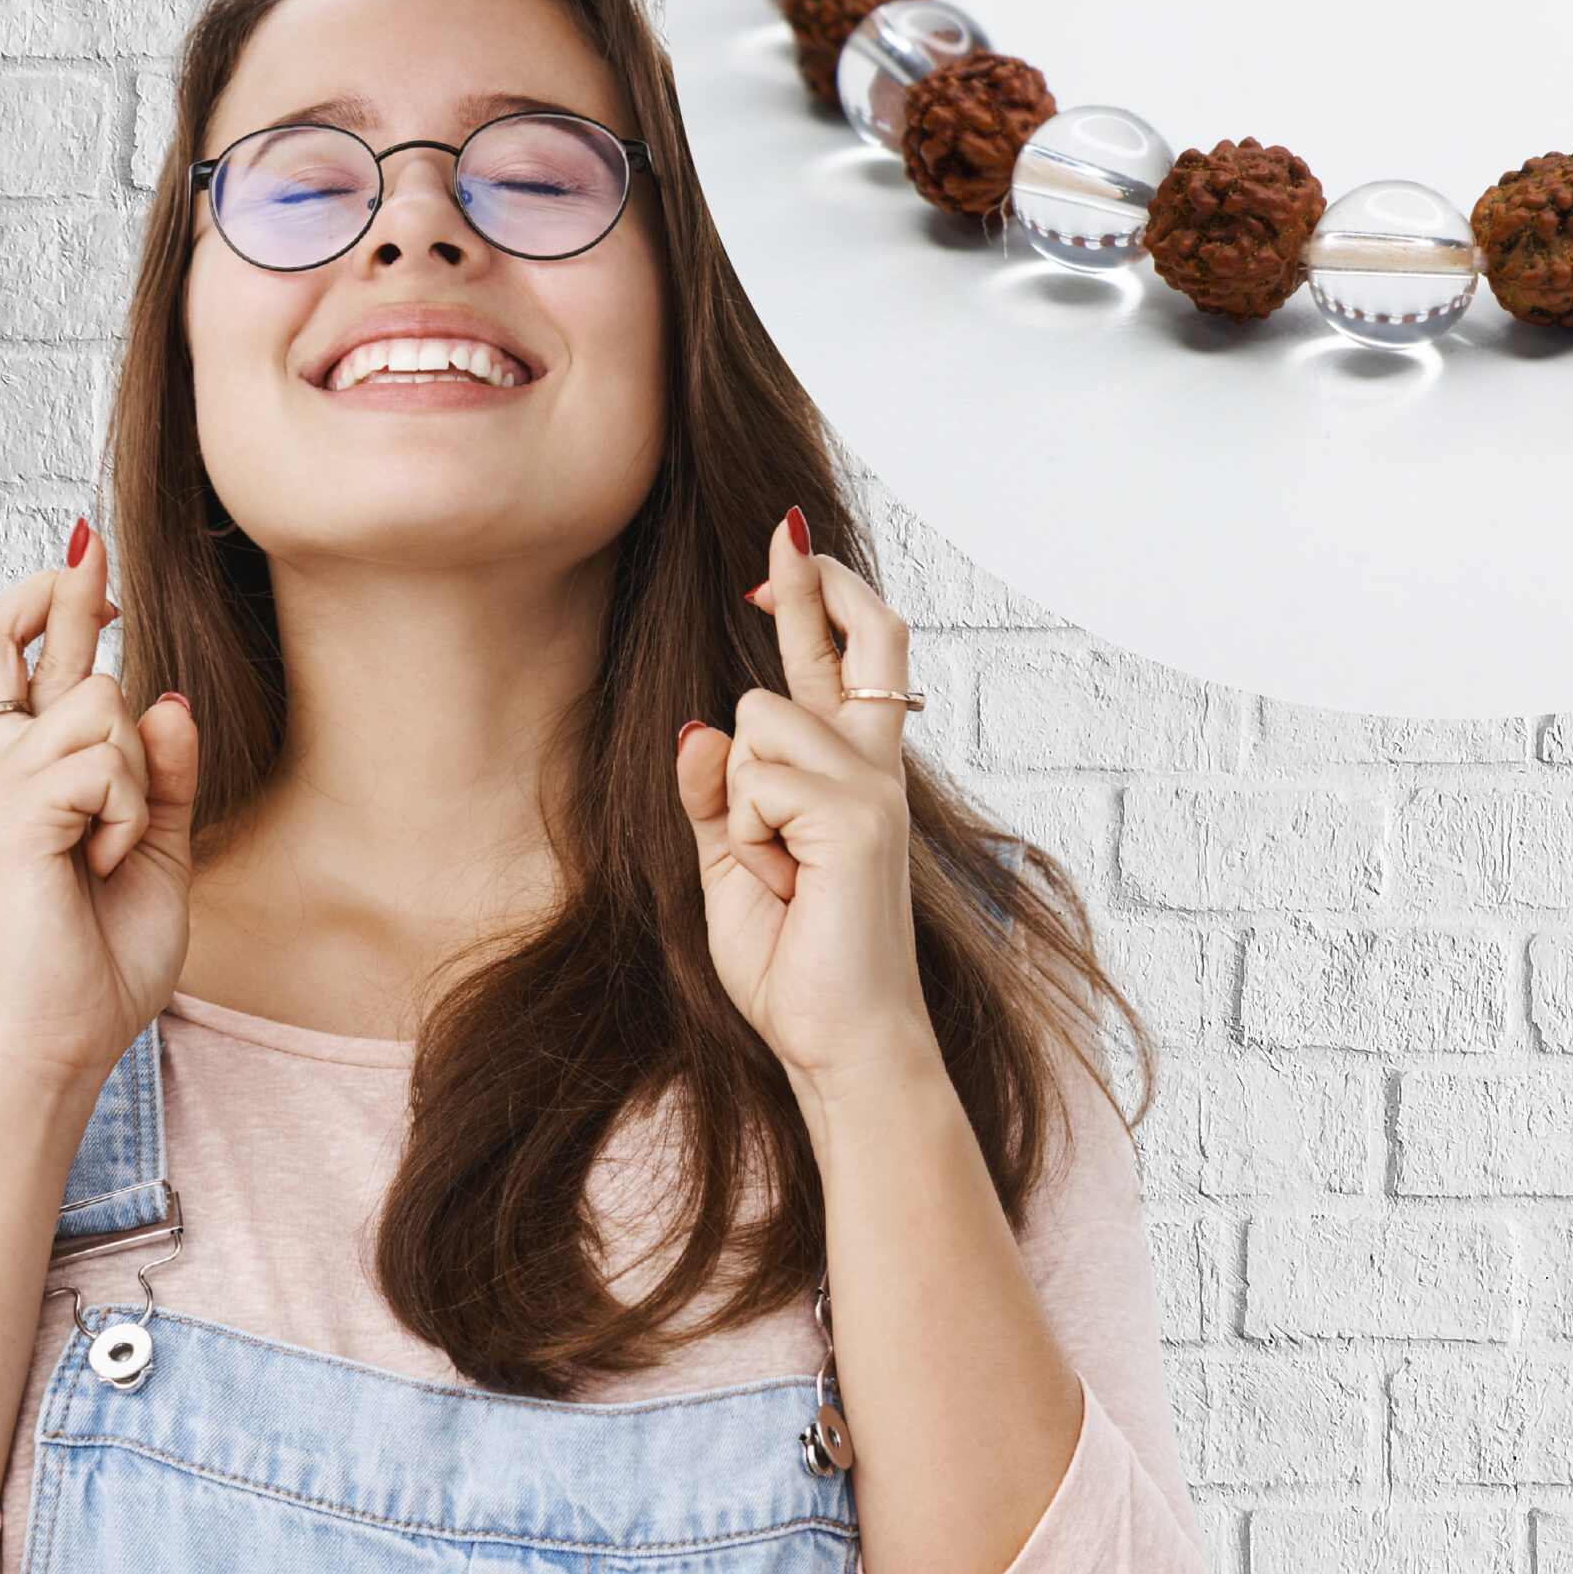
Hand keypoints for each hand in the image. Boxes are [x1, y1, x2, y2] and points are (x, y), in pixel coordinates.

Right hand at [0, 519, 198, 1105]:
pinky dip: (128, 817)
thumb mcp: (160, 848)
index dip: (48, 605)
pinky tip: (102, 866)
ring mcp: (0, 788)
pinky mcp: (12, 816)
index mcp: (34, 774)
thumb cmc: (106, 951)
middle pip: (8, 640)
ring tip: (114, 851)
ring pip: (100, 706)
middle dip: (60, 592)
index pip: (19, 664)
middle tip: (91, 539)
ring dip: (136, 781)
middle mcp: (4, 769)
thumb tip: (167, 697)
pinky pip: (104, 766)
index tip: (89, 561)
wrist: (71, 1031)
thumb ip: (164, 777)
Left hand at [675, 509, 940, 1118]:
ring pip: (759, 721)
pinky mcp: (859, 815)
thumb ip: (716, 794)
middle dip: (814, 581)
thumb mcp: (730, 865)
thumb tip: (697, 724)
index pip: (848, 662)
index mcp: (852, 775)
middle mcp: (875, 768)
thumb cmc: (794, 962)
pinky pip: (757, 779)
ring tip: (774, 872)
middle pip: (861, 635)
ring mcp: (874, 786)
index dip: (820, 599)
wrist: (840, 1042)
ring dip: (741, 799)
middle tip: (782, 532)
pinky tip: (784, 883)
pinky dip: (749, 834)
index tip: (784, 554)